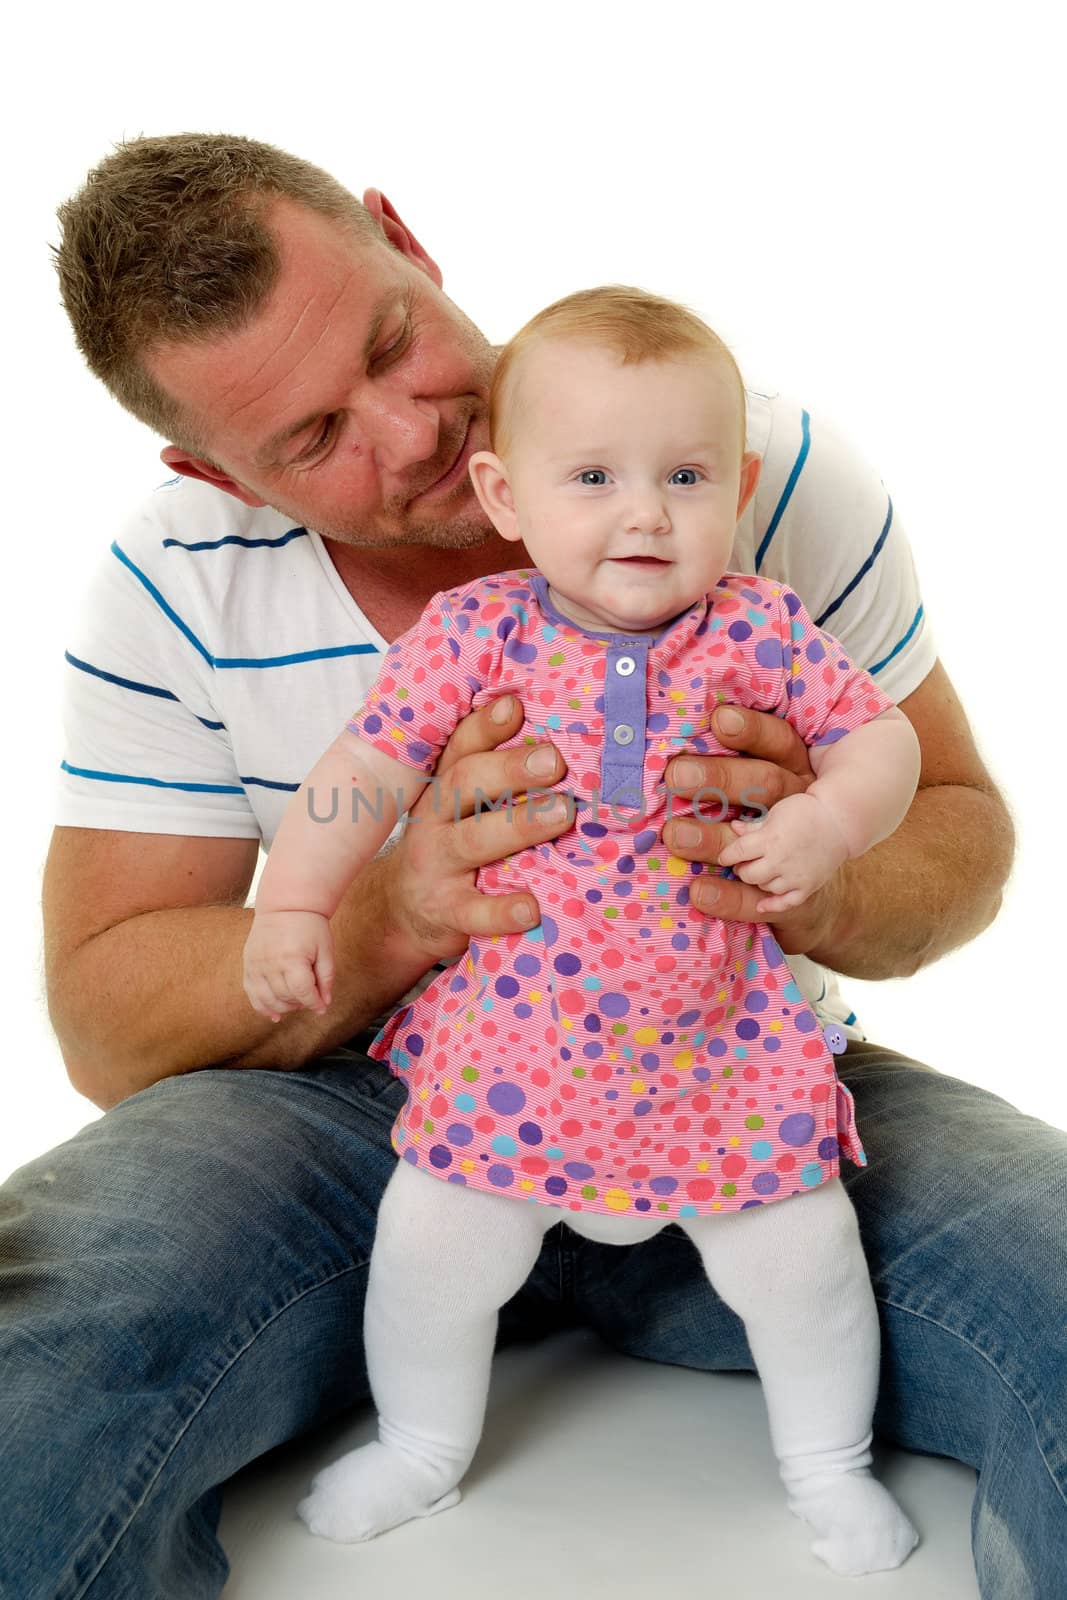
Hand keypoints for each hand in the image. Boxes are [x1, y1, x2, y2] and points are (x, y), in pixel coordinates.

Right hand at [243, 910, 334, 1022]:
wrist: (285, 906)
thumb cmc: (310, 927)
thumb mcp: (325, 950)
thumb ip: (326, 978)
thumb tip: (324, 1005)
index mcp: (292, 959)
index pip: (303, 993)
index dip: (314, 1003)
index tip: (321, 1007)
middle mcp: (270, 964)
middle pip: (286, 998)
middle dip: (301, 1003)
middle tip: (310, 996)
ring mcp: (256, 965)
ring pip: (268, 1000)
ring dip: (284, 1007)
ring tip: (296, 1002)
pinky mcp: (248, 965)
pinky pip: (252, 993)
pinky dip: (262, 1007)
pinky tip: (274, 1015)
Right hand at [378, 695, 573, 964]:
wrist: (398, 913)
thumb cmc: (449, 847)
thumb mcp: (459, 809)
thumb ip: (496, 779)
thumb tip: (560, 742)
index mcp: (443, 788)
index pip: (461, 749)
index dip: (485, 726)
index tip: (515, 706)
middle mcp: (435, 820)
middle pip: (466, 785)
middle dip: (510, 769)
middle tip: (554, 760)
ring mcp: (436, 866)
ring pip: (473, 841)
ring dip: (519, 825)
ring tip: (563, 813)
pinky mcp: (445, 912)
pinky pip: (473, 912)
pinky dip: (502, 910)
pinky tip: (532, 907)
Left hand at [661, 703, 846, 954]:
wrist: (828, 869)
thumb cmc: (781, 809)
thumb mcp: (771, 773)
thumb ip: (736, 757)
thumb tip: (680, 731)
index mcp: (795, 768)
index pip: (777, 740)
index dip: (751, 730)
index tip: (718, 719)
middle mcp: (799, 804)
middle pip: (763, 784)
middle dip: (719, 779)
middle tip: (676, 776)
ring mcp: (800, 849)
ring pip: (759, 838)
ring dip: (713, 839)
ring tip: (675, 835)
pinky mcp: (794, 895)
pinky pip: (761, 897)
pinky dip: (729, 898)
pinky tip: (698, 892)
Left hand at [717, 791, 850, 913]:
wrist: (838, 822)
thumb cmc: (805, 812)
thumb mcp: (776, 812)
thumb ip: (754, 825)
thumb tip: (733, 828)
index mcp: (769, 838)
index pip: (737, 853)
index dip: (727, 856)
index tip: (725, 857)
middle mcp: (780, 860)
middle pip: (747, 874)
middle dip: (742, 868)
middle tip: (746, 862)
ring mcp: (795, 876)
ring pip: (764, 887)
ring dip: (759, 880)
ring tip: (764, 869)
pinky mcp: (808, 886)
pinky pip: (786, 903)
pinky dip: (772, 905)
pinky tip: (761, 904)